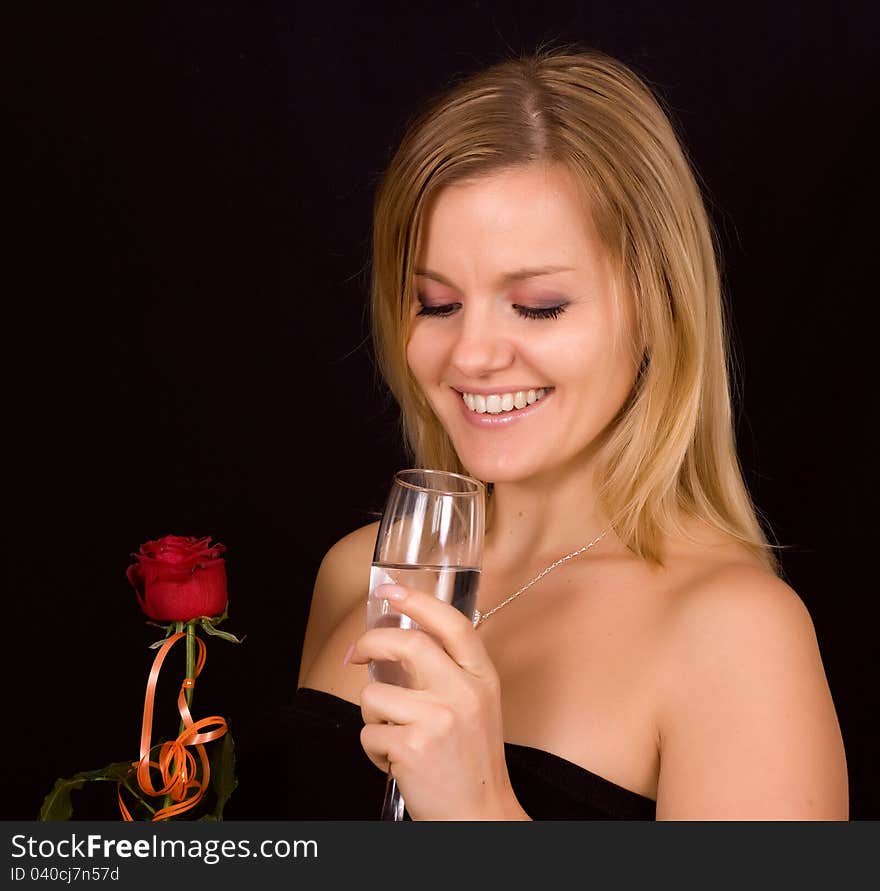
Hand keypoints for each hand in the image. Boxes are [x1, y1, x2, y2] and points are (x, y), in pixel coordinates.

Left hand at [345, 583, 526, 819]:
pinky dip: (374, 750)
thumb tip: (397, 644)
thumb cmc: (472, 762)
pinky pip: (369, 733)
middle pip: (406, 644)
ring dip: (374, 717)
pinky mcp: (412, 746)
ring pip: (375, 695)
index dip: (417, 601)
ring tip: (396, 738)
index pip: (451, 623)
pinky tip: (397, 762)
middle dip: (370, 643)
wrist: (481, 818)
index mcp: (482, 677)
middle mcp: (464, 692)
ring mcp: (438, 718)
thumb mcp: (477, 706)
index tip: (390, 591)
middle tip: (355, 654)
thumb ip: (449, 672)